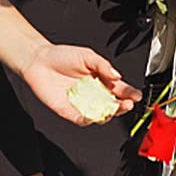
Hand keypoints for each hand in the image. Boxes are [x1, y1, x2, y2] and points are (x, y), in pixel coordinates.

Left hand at [20, 44, 140, 125]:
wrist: (39, 61)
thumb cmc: (61, 56)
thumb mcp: (87, 55)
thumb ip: (103, 65)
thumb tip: (117, 75)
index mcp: (101, 80)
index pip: (120, 89)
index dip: (130, 93)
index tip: (136, 95)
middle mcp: (94, 93)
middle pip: (113, 104)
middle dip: (123, 105)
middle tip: (127, 103)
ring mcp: (83, 103)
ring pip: (101, 114)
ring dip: (109, 114)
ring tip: (114, 108)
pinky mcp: (70, 111)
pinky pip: (82, 120)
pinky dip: (89, 120)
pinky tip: (94, 116)